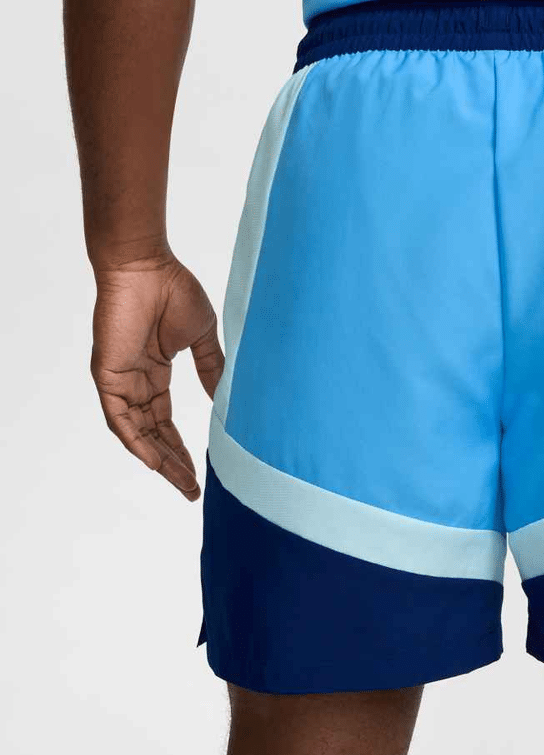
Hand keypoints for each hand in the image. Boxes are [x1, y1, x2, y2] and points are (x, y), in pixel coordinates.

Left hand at [91, 253, 223, 500]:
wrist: (146, 266)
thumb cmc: (173, 291)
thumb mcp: (202, 338)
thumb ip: (211, 368)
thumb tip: (225, 398)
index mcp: (155, 373)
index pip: (166, 422)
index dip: (182, 448)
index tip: (200, 471)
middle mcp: (135, 381)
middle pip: (154, 434)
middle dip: (174, 463)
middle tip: (193, 488)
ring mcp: (120, 380)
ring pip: (137, 433)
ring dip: (159, 460)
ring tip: (182, 482)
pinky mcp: (108, 374)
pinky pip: (119, 418)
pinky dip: (135, 441)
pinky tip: (154, 462)